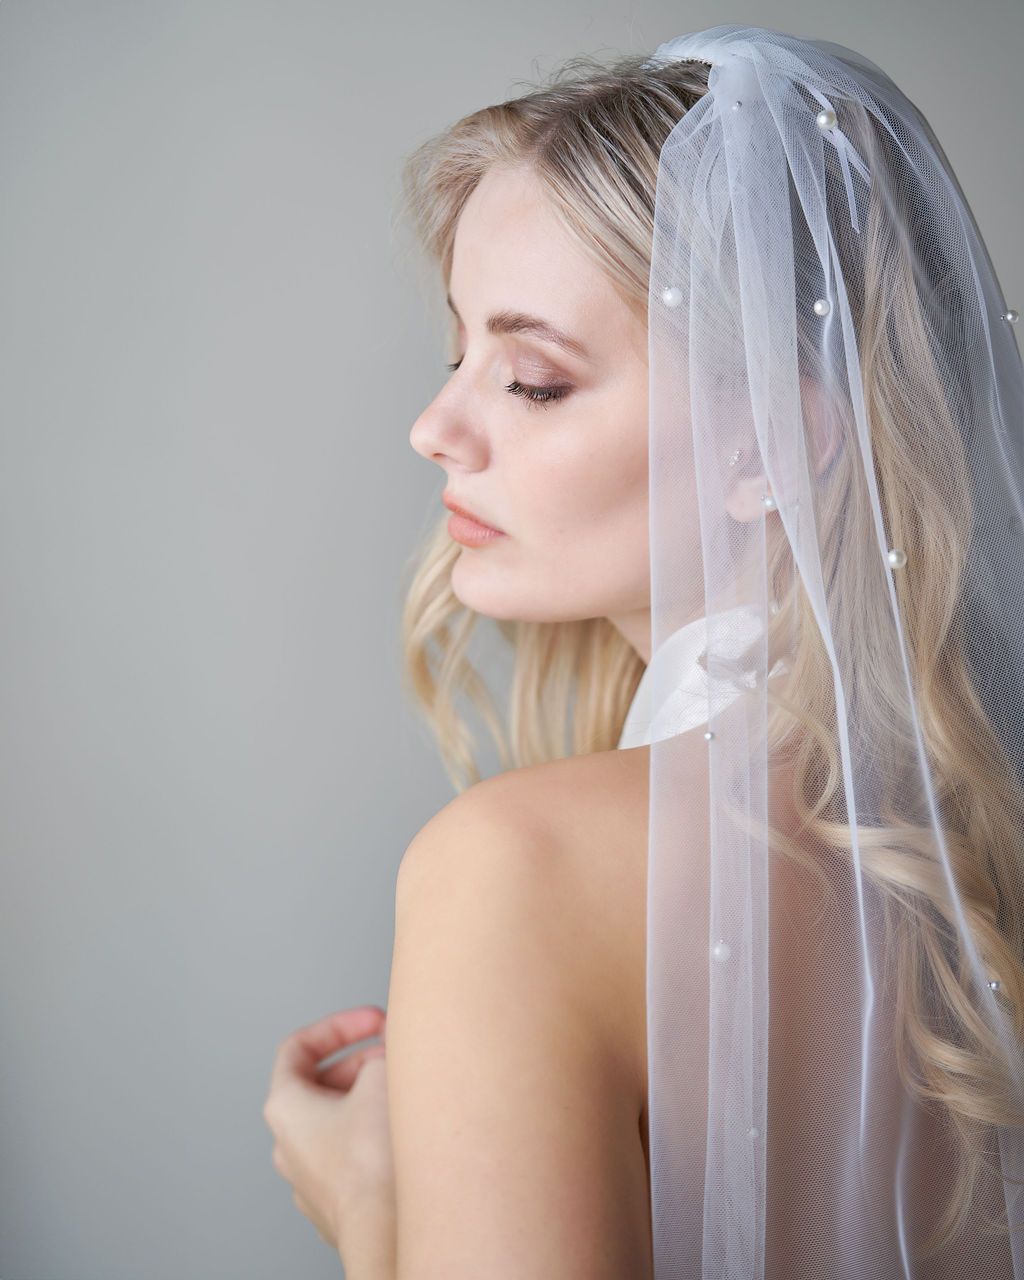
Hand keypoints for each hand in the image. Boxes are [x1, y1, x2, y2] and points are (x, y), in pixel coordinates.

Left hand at [263, 1005, 395, 1258]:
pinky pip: (357, 1158)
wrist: (387, 1231)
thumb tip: (393, 1046)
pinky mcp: (341, 1205)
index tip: (374, 1021)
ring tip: (406, 1095)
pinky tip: (408, 1136)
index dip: (339, 1025)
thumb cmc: (372, 1160)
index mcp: (285, 1108)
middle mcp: (289, 1146)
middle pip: (323, 1084)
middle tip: (398, 1056)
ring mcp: (312, 1180)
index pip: (298, 1047)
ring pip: (342, 1123)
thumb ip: (383, 1049)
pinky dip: (379, 1138)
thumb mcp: (381, 1075)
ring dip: (373, 1101)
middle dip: (364, 1062)